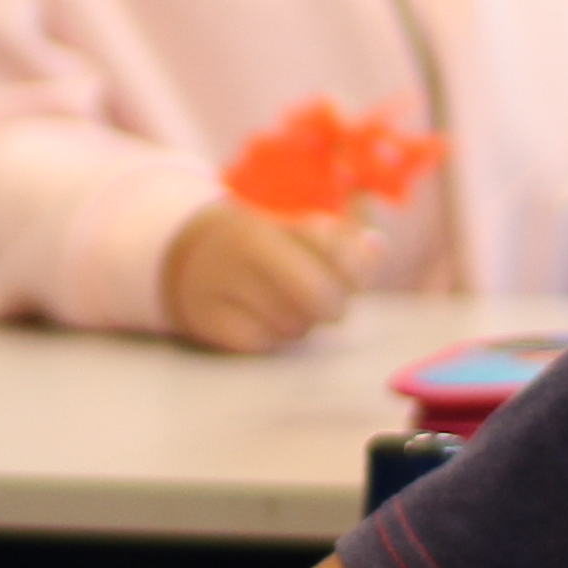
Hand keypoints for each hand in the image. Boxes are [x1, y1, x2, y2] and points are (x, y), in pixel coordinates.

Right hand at [162, 197, 368, 351]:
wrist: (190, 258)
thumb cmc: (261, 246)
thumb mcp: (295, 231)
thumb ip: (342, 241)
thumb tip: (377, 249)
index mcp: (268, 224)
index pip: (332, 251)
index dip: (355, 270)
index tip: (354, 277)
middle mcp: (242, 253)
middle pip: (317, 296)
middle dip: (335, 306)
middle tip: (331, 306)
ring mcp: (222, 288)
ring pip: (293, 325)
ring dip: (303, 323)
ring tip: (291, 307)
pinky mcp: (209, 321)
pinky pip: (264, 342)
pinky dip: (273, 336)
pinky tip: (265, 321)